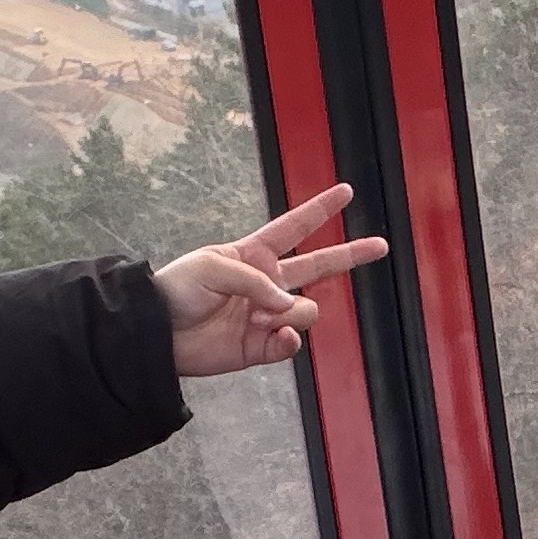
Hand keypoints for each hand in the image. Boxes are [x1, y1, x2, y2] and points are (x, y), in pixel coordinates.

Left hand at [156, 183, 387, 376]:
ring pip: (307, 310)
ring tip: (256, 317)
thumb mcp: (213, 267)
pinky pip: (292, 342)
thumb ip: (256, 281)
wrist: (158, 333)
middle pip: (319, 266)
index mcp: (254, 254)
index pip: (294, 227)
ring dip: (287, 313)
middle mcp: (267, 283)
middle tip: (380, 245)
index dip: (320, 209)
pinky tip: (271, 334)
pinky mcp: (262, 346)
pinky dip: (286, 339)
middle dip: (350, 255)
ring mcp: (268, 315)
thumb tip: (287, 306)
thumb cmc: (177, 290)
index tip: (346, 192)